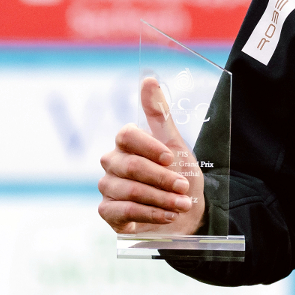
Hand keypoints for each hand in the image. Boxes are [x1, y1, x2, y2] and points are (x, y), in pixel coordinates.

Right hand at [98, 76, 206, 235]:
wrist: (187, 213)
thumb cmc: (179, 176)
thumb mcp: (176, 145)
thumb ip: (160, 114)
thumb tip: (149, 79)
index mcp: (126, 143)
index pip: (126, 135)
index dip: (149, 147)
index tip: (171, 158)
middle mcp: (111, 162)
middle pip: (131, 166)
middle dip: (162, 179)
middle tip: (184, 188)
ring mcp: (107, 187)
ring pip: (130, 191)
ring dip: (161, 199)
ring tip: (182, 205)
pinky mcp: (107, 212)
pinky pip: (123, 211)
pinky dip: (150, 214)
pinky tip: (167, 215)